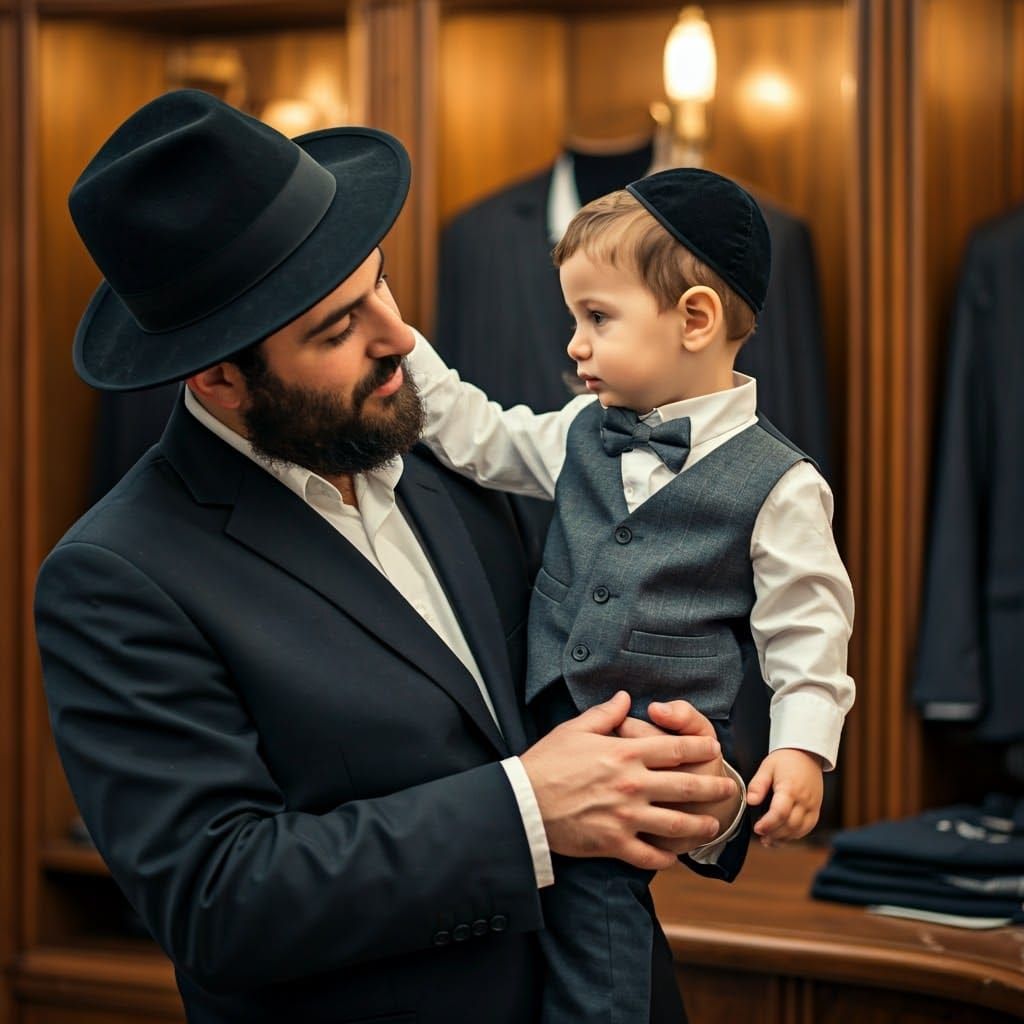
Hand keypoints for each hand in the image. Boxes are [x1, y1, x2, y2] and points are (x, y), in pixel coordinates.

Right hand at [520, 692, 735, 870]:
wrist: (523, 803)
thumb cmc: (546, 762)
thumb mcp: (574, 729)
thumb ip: (605, 713)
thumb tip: (624, 697)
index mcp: (625, 753)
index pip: (674, 749)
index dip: (699, 748)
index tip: (713, 748)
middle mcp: (632, 784)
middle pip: (686, 786)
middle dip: (712, 788)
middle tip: (728, 789)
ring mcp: (626, 816)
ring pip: (676, 824)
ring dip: (699, 825)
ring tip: (711, 825)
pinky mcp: (614, 843)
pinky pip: (649, 855)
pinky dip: (665, 858)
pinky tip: (674, 857)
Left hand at [747, 748, 822, 845]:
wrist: (807, 754)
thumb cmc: (785, 760)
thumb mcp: (767, 767)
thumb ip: (758, 785)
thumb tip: (750, 802)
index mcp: (790, 788)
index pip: (780, 813)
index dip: (768, 824)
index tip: (757, 828)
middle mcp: (804, 800)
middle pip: (790, 825)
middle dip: (774, 834)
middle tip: (760, 836)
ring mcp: (812, 806)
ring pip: (799, 830)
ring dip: (784, 838)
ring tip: (768, 840)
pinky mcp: (816, 810)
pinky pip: (807, 828)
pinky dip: (794, 835)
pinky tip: (781, 837)